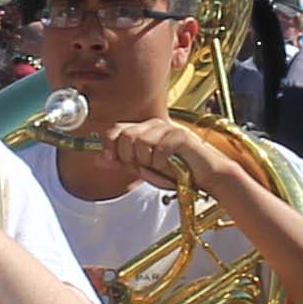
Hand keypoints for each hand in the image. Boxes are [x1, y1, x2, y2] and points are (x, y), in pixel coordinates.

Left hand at [95, 118, 220, 190]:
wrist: (205, 178)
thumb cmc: (177, 173)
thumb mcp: (143, 170)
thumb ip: (122, 162)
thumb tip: (98, 158)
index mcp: (143, 130)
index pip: (115, 129)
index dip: (109, 145)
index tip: (112, 159)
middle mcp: (154, 125)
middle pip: (126, 136)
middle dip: (130, 158)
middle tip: (144, 166)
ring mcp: (168, 128)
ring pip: (140, 143)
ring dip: (147, 162)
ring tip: (160, 166)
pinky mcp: (180, 135)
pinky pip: (158, 150)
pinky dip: (161, 163)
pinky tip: (171, 165)